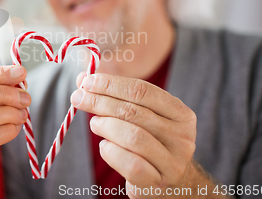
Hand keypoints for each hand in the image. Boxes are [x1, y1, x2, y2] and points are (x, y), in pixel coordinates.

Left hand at [71, 73, 197, 197]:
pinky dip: (110, 151)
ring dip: (105, 126)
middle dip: (100, 102)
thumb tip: (82, 78)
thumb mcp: (139, 116)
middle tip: (78, 98)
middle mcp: (182, 137)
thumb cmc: (148, 141)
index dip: (111, 84)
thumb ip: (114, 95)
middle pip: (134, 112)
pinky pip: (130, 163)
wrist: (167, 181)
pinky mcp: (157, 183)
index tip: (86, 81)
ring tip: (94, 124)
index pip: (142, 90)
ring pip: (133, 137)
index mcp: (180, 113)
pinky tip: (105, 146)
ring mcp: (172, 162)